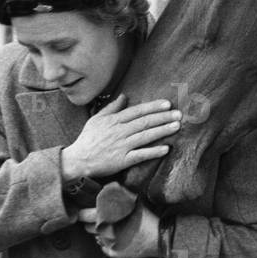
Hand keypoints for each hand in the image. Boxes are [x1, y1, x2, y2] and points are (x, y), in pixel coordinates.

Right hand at [61, 95, 180, 180]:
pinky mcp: (122, 161)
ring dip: (162, 131)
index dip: (153, 106)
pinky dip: (153, 152)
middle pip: (144, 122)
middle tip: (179, 113)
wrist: (77, 160)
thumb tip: (124, 96)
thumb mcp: (97, 119)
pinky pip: (140, 155)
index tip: (168, 103)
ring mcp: (121, 146)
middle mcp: (119, 132)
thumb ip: (112, 108)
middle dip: (163, 117)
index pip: (137, 111)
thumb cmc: (88, 139)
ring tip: (177, 126)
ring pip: (145, 136)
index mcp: (114, 121)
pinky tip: (166, 149)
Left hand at [79, 202, 160, 257]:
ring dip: (100, 232)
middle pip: (89, 228)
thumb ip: (121, 198)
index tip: (80, 212)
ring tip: (111, 227)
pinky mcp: (114, 254)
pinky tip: (116, 237)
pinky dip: (107, 242)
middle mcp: (106, 233)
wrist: (159, 238)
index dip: (82, 213)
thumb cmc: (147, 219)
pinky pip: (104, 247)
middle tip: (96, 219)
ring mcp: (109, 245)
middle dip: (90, 223)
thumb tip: (109, 188)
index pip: (86, 216)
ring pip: (97, 237)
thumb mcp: (135, 204)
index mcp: (109, 219)